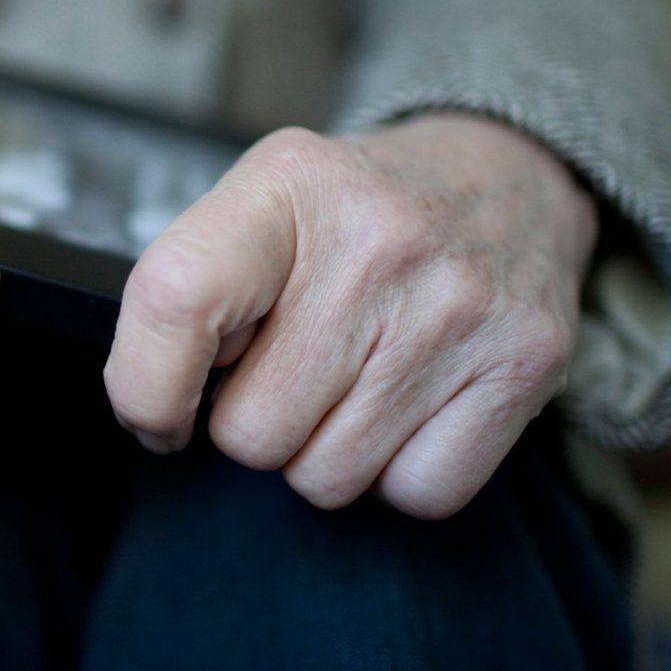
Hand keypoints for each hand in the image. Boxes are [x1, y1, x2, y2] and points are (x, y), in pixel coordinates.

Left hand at [104, 114, 597, 517]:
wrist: (507, 176)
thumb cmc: (354, 213)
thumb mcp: (260, 204)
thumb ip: (193, 292)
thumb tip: (153, 408)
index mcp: (285, 186)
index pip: (176, 300)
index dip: (147, 386)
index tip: (160, 413)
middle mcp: (377, 242)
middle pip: (253, 431)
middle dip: (256, 421)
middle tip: (294, 367)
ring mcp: (458, 307)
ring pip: (328, 477)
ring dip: (324, 450)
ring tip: (355, 378)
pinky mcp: (524, 365)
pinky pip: (417, 494)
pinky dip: (400, 473)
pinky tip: (408, 406)